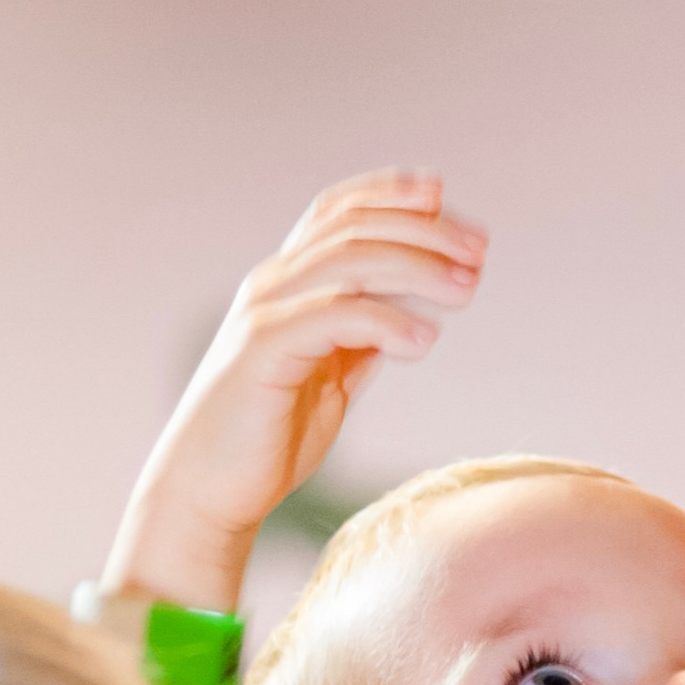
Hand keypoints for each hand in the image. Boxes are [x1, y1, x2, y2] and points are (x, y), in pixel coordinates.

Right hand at [104, 169, 485, 610]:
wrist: (206, 491)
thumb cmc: (267, 437)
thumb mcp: (329, 379)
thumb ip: (360, 341)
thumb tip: (410, 318)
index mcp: (287, 283)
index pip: (336, 212)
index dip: (388, 193)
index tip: (440, 195)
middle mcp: (273, 285)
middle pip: (353, 228)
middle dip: (423, 230)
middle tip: (478, 251)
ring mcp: (264, 314)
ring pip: (348, 261)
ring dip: (417, 267)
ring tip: (465, 288)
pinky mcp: (262, 350)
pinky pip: (333, 317)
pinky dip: (385, 320)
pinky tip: (422, 340)